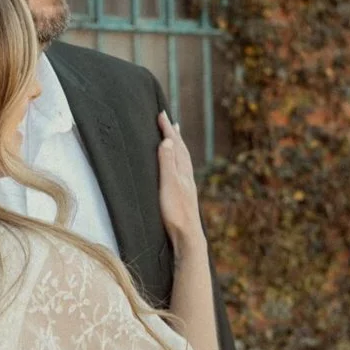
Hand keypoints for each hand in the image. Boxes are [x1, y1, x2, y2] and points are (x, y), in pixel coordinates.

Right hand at [155, 112, 202, 248]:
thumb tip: (168, 140)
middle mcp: (187, 175)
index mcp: (182, 170)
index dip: (167, 129)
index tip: (161, 113)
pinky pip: (182, 171)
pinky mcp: (184, 195)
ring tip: (176, 139)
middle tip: (170, 121)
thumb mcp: (169, 185)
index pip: (174, 144)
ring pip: (183, 160)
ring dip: (178, 147)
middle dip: (174, 134)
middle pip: (181, 149)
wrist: (188, 236)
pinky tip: (178, 169)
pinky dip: (179, 162)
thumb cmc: (176, 212)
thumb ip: (167, 163)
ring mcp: (187, 185)